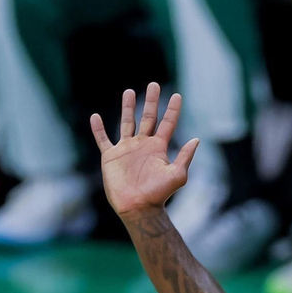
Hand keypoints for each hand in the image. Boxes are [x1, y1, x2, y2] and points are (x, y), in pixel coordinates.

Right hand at [91, 83, 199, 215]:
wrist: (138, 207)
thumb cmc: (159, 194)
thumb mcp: (177, 175)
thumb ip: (185, 157)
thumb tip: (196, 139)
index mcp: (159, 148)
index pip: (167, 124)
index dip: (172, 110)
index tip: (176, 95)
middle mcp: (143, 145)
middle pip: (148, 118)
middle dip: (151, 102)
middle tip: (154, 85)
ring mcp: (127, 149)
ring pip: (127, 123)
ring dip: (128, 107)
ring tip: (129, 92)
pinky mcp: (111, 157)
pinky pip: (102, 140)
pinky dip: (98, 129)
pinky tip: (95, 117)